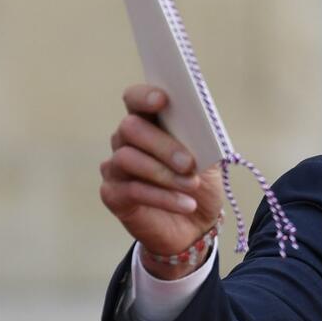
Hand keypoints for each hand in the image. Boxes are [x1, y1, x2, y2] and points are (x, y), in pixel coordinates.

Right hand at [100, 84, 222, 278]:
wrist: (195, 225)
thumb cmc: (198, 182)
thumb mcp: (208, 160)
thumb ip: (202, 140)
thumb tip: (202, 127)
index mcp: (150, 122)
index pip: (135, 99)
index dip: (145, 95)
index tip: (163, 100)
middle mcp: (126, 140)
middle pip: (131, 128)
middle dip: (163, 145)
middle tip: (189, 163)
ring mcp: (116, 167)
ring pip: (128, 159)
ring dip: (164, 173)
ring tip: (192, 185)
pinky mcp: (113, 195)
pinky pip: (131, 190)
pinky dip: (163, 197)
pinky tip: (185, 203)